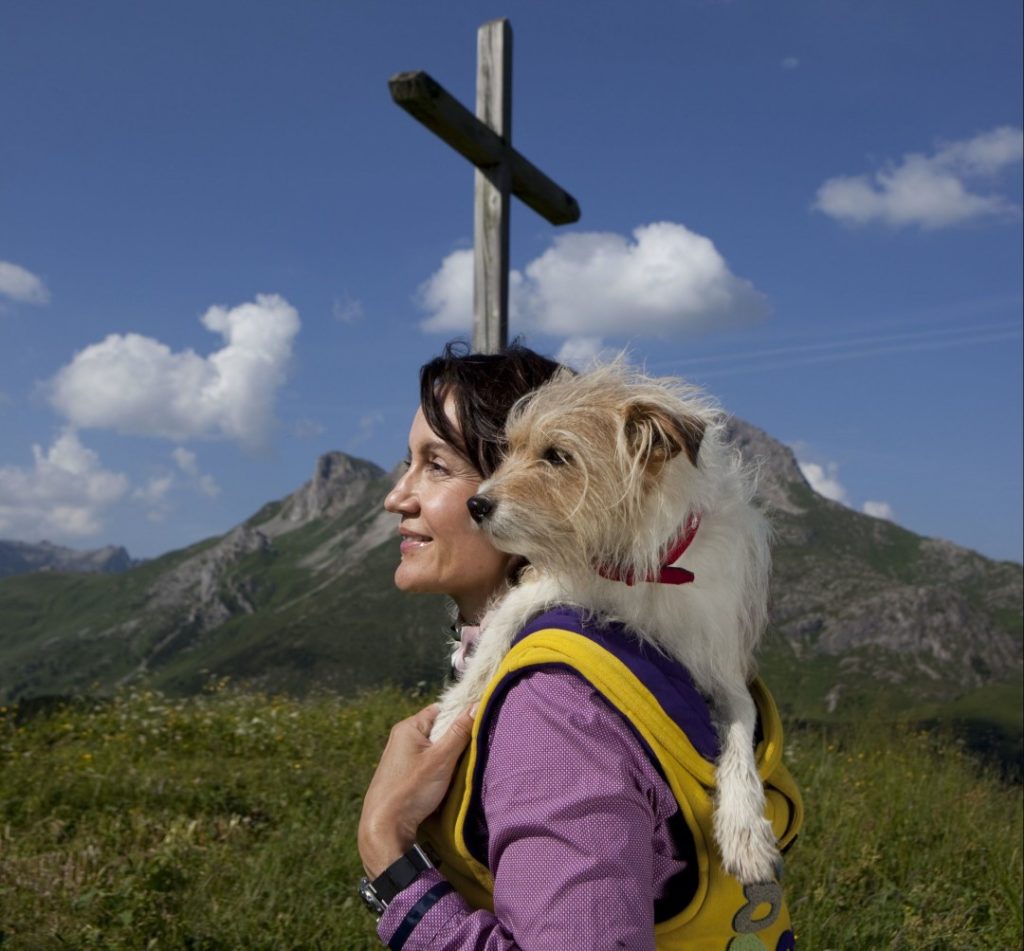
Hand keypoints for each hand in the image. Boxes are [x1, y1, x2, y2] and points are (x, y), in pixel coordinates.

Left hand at [358, 703, 474, 877]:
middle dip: (455, 739)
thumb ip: (460, 731)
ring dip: (447, 757)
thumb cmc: (411, 789)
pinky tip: (445, 780)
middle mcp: (401, 738)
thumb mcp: (441, 759)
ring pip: (433, 749)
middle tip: (471, 750)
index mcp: (408, 728)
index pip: (441, 710)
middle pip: (437, 730)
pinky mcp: (401, 774)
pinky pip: (426, 763)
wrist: (384, 827)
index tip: (477, 727)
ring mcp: (400, 757)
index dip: (459, 716)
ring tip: (459, 767)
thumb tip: (478, 704)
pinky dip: (437, 769)